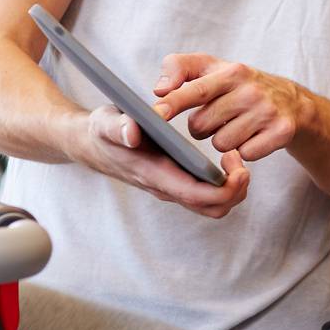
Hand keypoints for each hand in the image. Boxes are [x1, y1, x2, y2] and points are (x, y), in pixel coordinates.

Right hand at [69, 103, 248, 218]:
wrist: (90, 145)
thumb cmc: (102, 131)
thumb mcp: (105, 121)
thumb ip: (117, 126)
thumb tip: (132, 132)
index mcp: (154, 174)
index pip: (197, 195)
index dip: (225, 189)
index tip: (239, 165)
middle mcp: (166, 188)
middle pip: (213, 208)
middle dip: (236, 190)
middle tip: (239, 158)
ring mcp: (171, 188)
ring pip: (212, 206)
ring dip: (232, 188)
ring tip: (233, 157)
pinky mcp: (174, 183)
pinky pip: (207, 196)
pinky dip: (224, 184)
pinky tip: (223, 157)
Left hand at [150, 53, 313, 161]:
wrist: (293, 102)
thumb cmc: (239, 85)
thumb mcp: (212, 67)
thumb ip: (179, 68)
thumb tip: (160, 90)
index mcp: (231, 72)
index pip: (195, 89)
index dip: (173, 102)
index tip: (155, 114)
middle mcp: (250, 90)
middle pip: (201, 126)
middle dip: (202, 127)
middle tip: (217, 117)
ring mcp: (267, 111)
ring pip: (221, 144)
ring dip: (223, 140)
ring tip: (236, 125)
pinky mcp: (281, 131)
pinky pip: (245, 154)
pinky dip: (244, 150)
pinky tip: (252, 136)